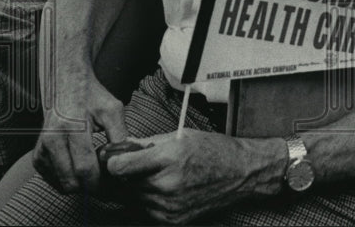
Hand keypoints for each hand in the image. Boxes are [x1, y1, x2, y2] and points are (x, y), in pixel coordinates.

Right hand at [34, 71, 126, 192]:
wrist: (67, 85)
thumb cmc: (92, 96)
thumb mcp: (113, 110)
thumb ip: (120, 136)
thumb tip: (126, 161)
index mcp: (71, 128)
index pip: (84, 168)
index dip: (101, 182)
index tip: (115, 184)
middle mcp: (52, 140)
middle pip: (72, 182)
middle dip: (93, 186)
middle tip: (109, 180)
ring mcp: (42, 150)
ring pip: (63, 185)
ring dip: (82, 185)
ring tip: (97, 170)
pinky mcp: (38, 157)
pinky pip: (55, 180)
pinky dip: (71, 179)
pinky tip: (82, 167)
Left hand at [107, 130, 281, 223]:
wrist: (241, 173)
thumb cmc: (215, 150)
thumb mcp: (181, 136)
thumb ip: (147, 143)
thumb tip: (121, 147)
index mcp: (169, 158)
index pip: (120, 167)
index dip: (114, 161)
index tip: (115, 158)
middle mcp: (167, 184)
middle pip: (124, 184)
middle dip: (127, 174)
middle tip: (139, 165)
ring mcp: (169, 205)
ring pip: (133, 198)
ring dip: (137, 188)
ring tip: (157, 175)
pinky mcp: (173, 219)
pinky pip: (146, 210)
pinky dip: (149, 200)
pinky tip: (165, 188)